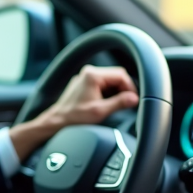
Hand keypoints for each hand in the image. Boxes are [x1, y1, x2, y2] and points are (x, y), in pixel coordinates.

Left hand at [8, 65, 139, 160]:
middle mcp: (89, 72)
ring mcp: (87, 77)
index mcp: (93, 75)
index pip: (121, 75)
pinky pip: (103, 84)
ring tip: (118, 105)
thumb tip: (134, 98)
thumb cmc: (74, 117)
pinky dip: (110, 92)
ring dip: (117, 91)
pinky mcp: (85, 83)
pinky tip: (108, 103)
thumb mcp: (100, 111)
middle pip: (117, 76)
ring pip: (111, 80)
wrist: (57, 121)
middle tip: (128, 103)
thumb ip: (119, 103)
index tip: (134, 100)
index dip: (130, 87)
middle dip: (125, 89)